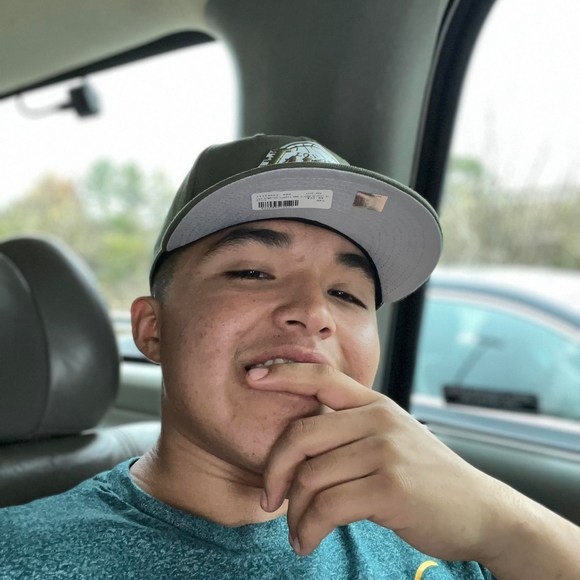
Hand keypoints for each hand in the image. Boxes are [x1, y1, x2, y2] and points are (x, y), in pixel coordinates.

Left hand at [247, 362, 503, 560]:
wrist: (481, 511)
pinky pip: (327, 507)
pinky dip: (308, 529)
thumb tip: (300, 444)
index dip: (283, 373)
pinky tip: (308, 542)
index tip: (253, 377)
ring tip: (298, 532)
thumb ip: (353, 431)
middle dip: (274, 470)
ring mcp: (385, 450)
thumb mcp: (392, 439)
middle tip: (268, 499)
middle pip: (301, 434)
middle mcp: (378, 419)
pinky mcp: (389, 487)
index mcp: (374, 404)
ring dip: (295, 513)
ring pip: (310, 477)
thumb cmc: (426, 479)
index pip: (321, 376)